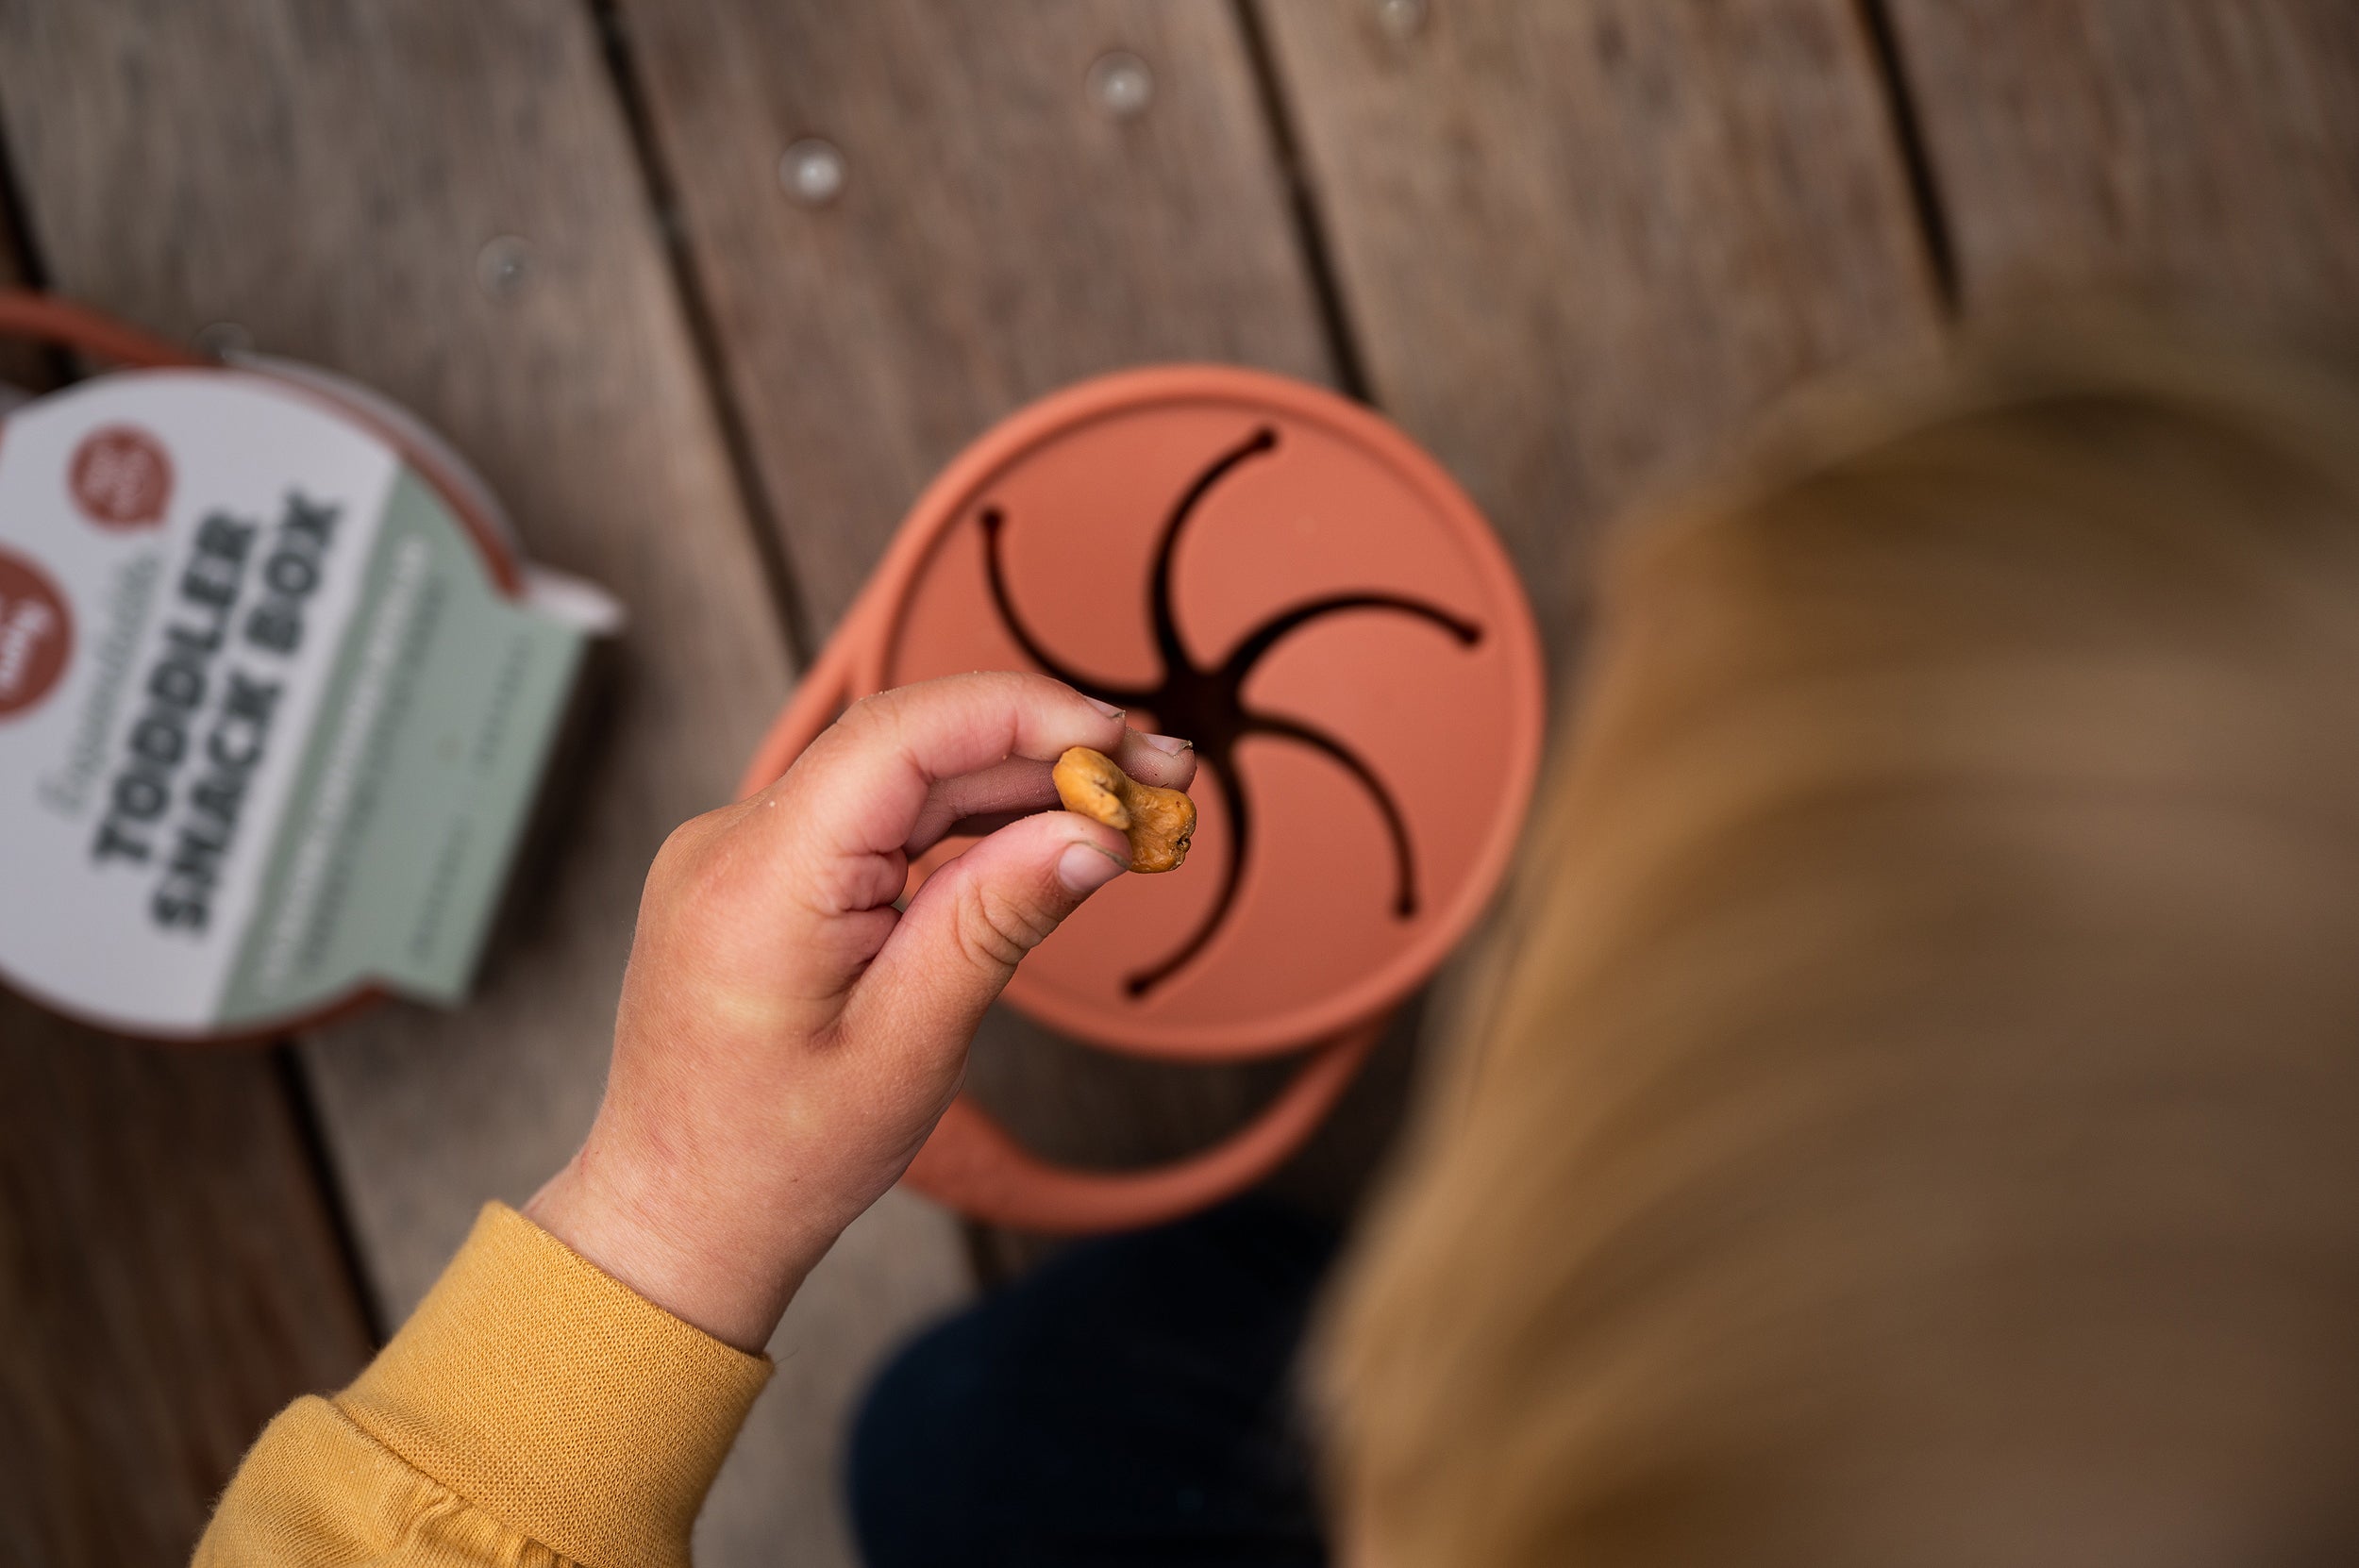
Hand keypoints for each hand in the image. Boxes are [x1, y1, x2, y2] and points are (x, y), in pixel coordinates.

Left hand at [525, 673, 1194, 1349]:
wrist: (677, 1214)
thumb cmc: (782, 1155)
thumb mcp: (910, 1046)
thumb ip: (998, 920)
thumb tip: (1097, 832)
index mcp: (759, 879)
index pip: (901, 734)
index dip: (1023, 715)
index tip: (1122, 742)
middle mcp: (733, 840)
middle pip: (908, 744)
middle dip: (1042, 746)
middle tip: (1163, 772)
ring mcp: (740, 850)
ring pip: (898, 775)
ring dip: (1013, 781)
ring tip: (1126, 804)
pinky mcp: (762, 873)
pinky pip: (873, 816)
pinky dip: (962, 820)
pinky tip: (1044, 834)